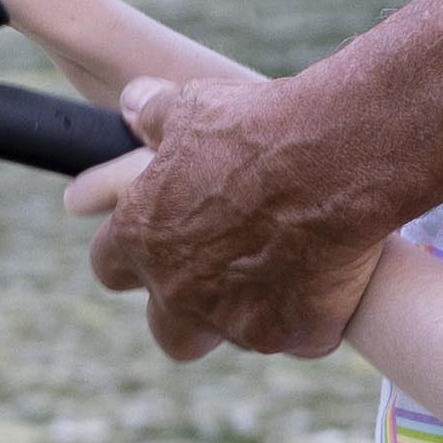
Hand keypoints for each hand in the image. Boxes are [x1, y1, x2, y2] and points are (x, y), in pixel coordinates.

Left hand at [81, 67, 402, 362]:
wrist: (334, 156)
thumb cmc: (258, 127)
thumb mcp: (195, 107)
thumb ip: (154, 115)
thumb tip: (131, 104)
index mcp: (142, 237)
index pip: (108, 265)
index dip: (133, 254)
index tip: (161, 239)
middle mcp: (178, 290)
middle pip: (166, 329)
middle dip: (187, 309)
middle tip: (219, 277)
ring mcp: (234, 321)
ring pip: (231, 337)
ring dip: (248, 313)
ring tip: (282, 271)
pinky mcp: (290, 333)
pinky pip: (295, 337)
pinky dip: (308, 315)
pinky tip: (329, 279)